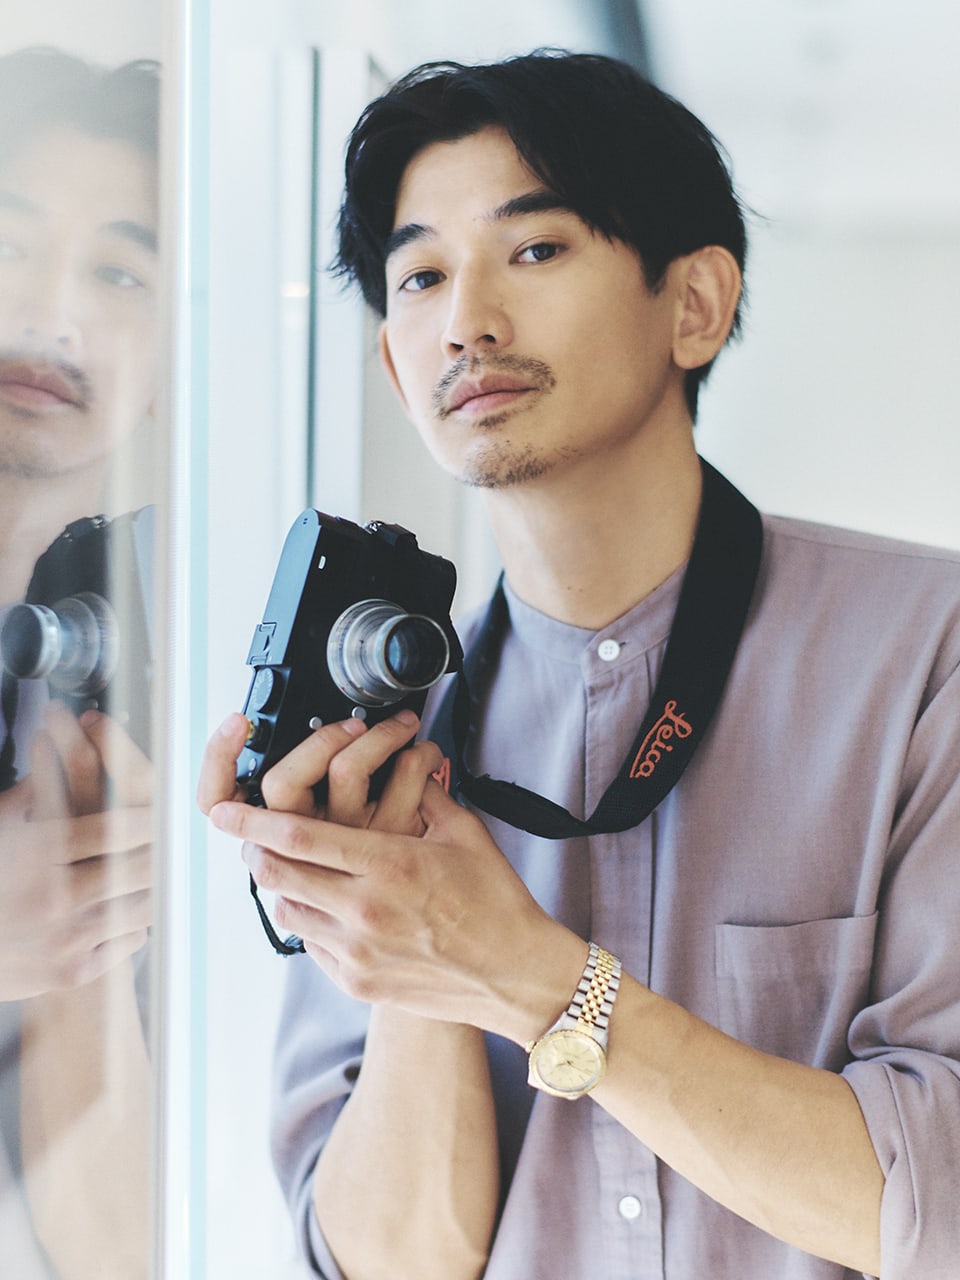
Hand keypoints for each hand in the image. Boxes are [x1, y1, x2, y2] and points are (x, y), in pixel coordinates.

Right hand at [0, 701, 152, 1000]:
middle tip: (174, 838)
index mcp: (37, 853)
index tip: (162, 812)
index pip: (115, 827)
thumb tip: (61, 749)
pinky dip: (135, 921)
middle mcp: (56, 896)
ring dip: (154, 884)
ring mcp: (65, 938)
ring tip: (160, 869)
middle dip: (162, 849)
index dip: (148, 817)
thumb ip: (34, 792)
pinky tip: (130, 908)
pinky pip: (129, 939)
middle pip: (140, 865)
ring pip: (142, 903)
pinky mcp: (70, 972)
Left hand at [202, 710, 565, 1039]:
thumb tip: (401, 764)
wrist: (515, 976)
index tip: (224, 809)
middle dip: (253, 848)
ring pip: (286, 909)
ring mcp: (356, 950)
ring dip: (280, 884)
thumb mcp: (464, 834)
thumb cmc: (496, 903)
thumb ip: (424, 793)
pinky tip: (328, 906)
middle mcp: (364, 909)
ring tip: (293, 869)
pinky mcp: (356, 981)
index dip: (252, 820)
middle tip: (250, 834)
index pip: (299, 835)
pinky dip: (308, 919)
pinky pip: (309, 943)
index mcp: (390, 864)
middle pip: (276, 873)